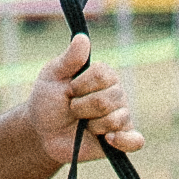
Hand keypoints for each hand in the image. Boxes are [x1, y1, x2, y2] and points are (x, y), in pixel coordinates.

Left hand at [28, 34, 143, 166]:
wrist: (43, 132)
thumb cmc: (48, 101)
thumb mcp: (52, 76)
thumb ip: (69, 59)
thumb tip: (82, 38)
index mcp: (104, 76)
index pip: (103, 75)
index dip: (81, 85)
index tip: (69, 89)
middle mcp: (117, 95)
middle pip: (110, 98)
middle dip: (82, 107)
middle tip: (73, 110)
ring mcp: (121, 117)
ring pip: (117, 119)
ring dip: (92, 125)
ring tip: (83, 126)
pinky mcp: (122, 140)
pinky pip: (135, 141)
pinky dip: (124, 140)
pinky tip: (108, 139)